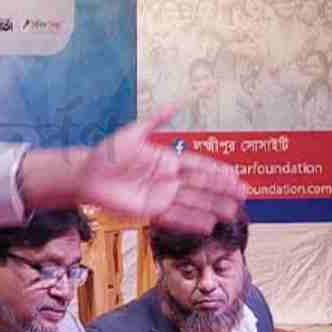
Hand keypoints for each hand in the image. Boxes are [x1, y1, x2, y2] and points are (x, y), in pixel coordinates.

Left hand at [38, 110, 244, 234]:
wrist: (86, 174)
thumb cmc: (108, 153)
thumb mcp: (132, 133)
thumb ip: (155, 121)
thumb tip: (176, 105)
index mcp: (166, 160)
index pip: (198, 165)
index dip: (218, 171)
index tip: (236, 175)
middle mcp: (168, 179)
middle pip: (201, 186)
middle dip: (223, 191)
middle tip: (245, 195)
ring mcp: (160, 196)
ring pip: (192, 203)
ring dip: (213, 208)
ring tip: (232, 214)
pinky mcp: (149, 211)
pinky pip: (174, 218)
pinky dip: (190, 222)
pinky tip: (208, 226)